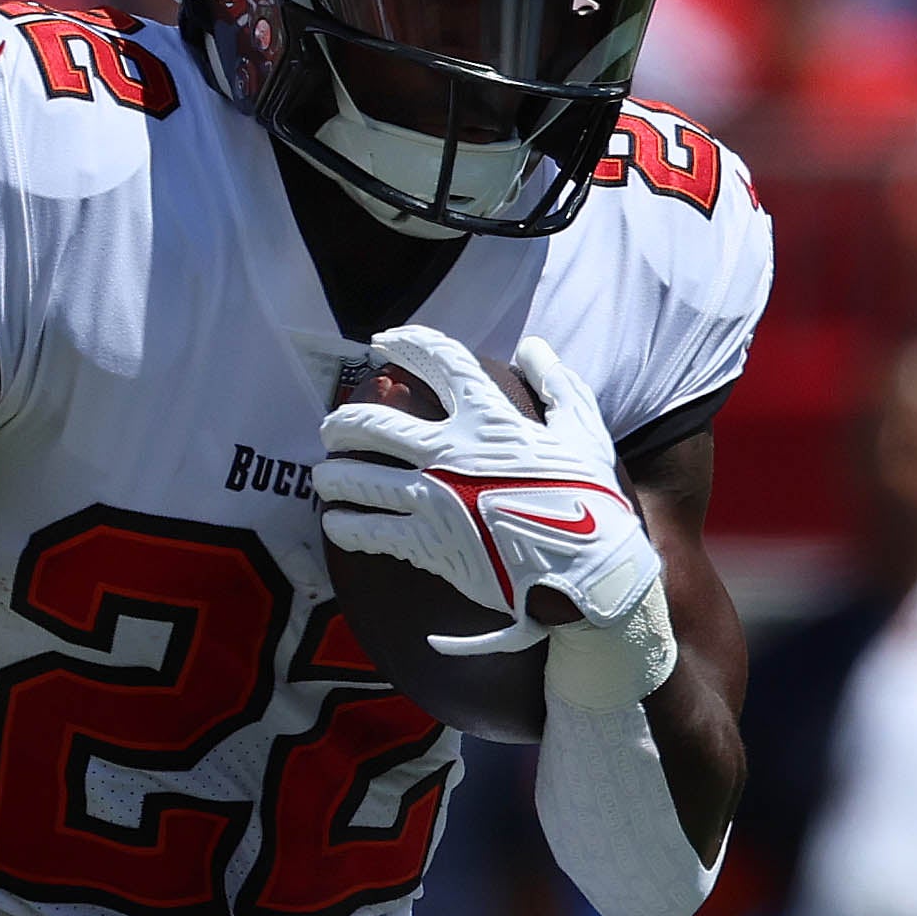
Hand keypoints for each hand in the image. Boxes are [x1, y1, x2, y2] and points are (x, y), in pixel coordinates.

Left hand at [321, 328, 656, 609]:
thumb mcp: (584, 433)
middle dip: (344, 422)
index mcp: (488, 419)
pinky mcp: (426, 545)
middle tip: (333, 428)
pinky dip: (345, 526)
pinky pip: (367, 531)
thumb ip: (558, 384)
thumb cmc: (592, 502)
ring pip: (356, 479)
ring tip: (324, 479)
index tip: (383, 342)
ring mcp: (432, 500)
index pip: (439, 362)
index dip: (407, 343)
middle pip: (372, 423)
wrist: (588, 573)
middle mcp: (448, 453)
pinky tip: (336, 524)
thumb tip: (533, 346)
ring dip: (332, 477)